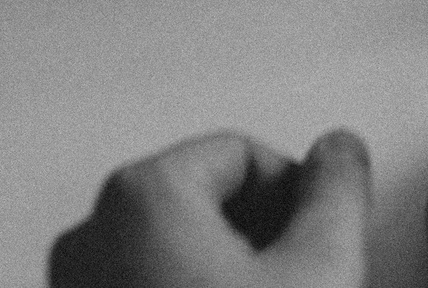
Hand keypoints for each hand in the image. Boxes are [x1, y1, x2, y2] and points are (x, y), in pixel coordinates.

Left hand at [48, 130, 369, 287]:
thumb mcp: (321, 267)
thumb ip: (338, 190)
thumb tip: (339, 153)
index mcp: (139, 196)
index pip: (241, 153)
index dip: (294, 195)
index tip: (311, 239)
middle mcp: (88, 237)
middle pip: (202, 199)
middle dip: (254, 235)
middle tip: (289, 281)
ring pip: (172, 250)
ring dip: (221, 272)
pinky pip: (143, 284)